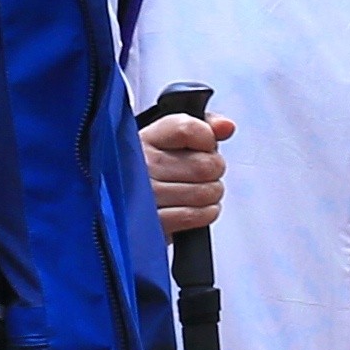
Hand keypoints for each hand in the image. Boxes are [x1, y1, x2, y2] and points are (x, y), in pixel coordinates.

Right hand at [143, 106, 230, 235]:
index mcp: (145, 139)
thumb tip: (226, 127)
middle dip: (214, 170)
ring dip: (211, 193)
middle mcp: (142, 165)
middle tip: (204, 172)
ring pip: (205, 191)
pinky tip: (198, 207)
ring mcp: (147, 195)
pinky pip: (196, 215)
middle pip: (205, 164)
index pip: (187, 129)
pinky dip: (206, 212)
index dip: (207, 138)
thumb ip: (202, 126)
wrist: (124, 208)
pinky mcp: (155, 223)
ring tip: (199, 190)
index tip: (206, 145)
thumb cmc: (152, 172)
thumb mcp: (169, 140)